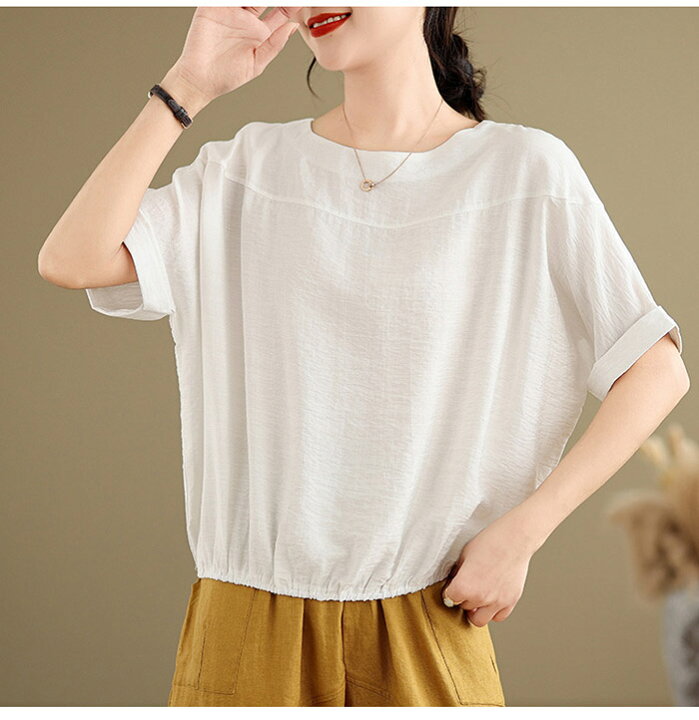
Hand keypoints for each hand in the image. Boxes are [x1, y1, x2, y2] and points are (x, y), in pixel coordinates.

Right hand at [167, 6, 302, 108]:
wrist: (200, 81)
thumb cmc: (226, 76)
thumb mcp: (257, 63)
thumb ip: (275, 44)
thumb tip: (293, 27)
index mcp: (260, 32)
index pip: (280, 12)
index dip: (292, 6)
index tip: (302, 3)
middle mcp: (246, 18)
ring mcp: (230, 11)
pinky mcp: (213, 7)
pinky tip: (242, 0)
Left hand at [441, 517, 533, 625]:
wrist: (514, 539)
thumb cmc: (489, 542)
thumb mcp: (464, 555)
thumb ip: (458, 573)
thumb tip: (454, 582)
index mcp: (464, 586)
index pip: (450, 599)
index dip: (450, 591)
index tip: (452, 586)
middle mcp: (480, 598)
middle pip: (464, 607)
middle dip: (463, 598)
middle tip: (467, 586)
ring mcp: (497, 602)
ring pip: (480, 619)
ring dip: (476, 610)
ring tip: (478, 596)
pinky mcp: (511, 601)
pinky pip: (499, 616)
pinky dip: (493, 611)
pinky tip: (491, 598)